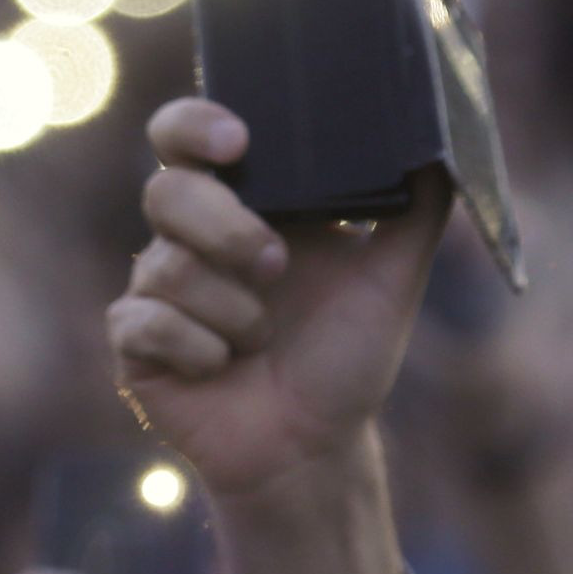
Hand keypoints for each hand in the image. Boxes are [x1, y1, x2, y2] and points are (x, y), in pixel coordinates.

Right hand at [106, 99, 445, 501]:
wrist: (314, 447)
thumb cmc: (344, 360)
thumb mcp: (393, 279)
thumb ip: (417, 209)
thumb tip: (439, 143)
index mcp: (243, 204)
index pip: (188, 136)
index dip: (195, 125)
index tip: (238, 142)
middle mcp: (191, 237)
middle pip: (167, 190)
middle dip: (227, 230)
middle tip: (276, 268)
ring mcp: (157, 289)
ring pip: (165, 266)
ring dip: (233, 311)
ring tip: (263, 339)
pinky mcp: (134, 342)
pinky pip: (145, 323)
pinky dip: (199, 349)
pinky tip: (223, 367)